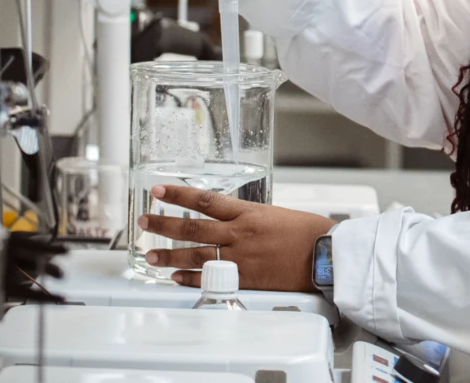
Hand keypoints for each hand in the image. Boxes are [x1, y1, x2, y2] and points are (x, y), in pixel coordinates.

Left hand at [137, 184, 336, 292]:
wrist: (325, 255)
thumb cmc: (306, 232)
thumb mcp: (274, 213)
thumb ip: (246, 216)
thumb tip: (226, 218)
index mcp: (247, 212)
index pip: (204, 199)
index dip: (178, 194)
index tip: (158, 190)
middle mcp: (240, 233)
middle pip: (192, 227)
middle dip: (163, 224)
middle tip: (144, 222)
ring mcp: (241, 257)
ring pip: (196, 254)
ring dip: (169, 255)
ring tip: (150, 255)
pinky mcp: (246, 278)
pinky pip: (211, 278)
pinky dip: (191, 279)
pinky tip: (176, 279)